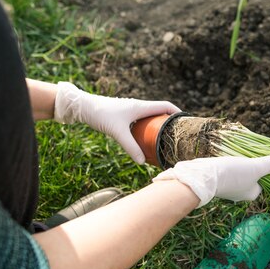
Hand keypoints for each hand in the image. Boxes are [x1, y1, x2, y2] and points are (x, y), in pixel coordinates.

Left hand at [54, 82, 180, 163]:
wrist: (83, 107)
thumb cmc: (101, 115)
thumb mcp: (118, 132)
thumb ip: (130, 147)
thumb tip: (142, 162)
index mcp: (141, 106)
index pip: (165, 106)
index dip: (177, 113)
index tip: (186, 122)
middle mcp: (138, 107)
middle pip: (160, 112)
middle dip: (169, 122)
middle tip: (176, 135)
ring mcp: (131, 111)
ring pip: (150, 117)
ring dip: (158, 126)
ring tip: (163, 139)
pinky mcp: (123, 116)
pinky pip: (141, 121)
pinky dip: (147, 129)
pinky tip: (144, 140)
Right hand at [152, 154, 269, 207]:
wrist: (202, 177)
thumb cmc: (232, 175)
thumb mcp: (256, 167)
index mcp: (251, 194)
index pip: (262, 183)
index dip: (264, 171)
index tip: (262, 160)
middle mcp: (239, 194)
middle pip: (250, 179)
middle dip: (250, 168)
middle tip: (249, 156)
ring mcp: (226, 188)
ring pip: (237, 175)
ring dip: (237, 166)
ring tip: (236, 156)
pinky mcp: (215, 182)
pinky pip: (225, 173)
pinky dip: (226, 167)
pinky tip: (224, 159)